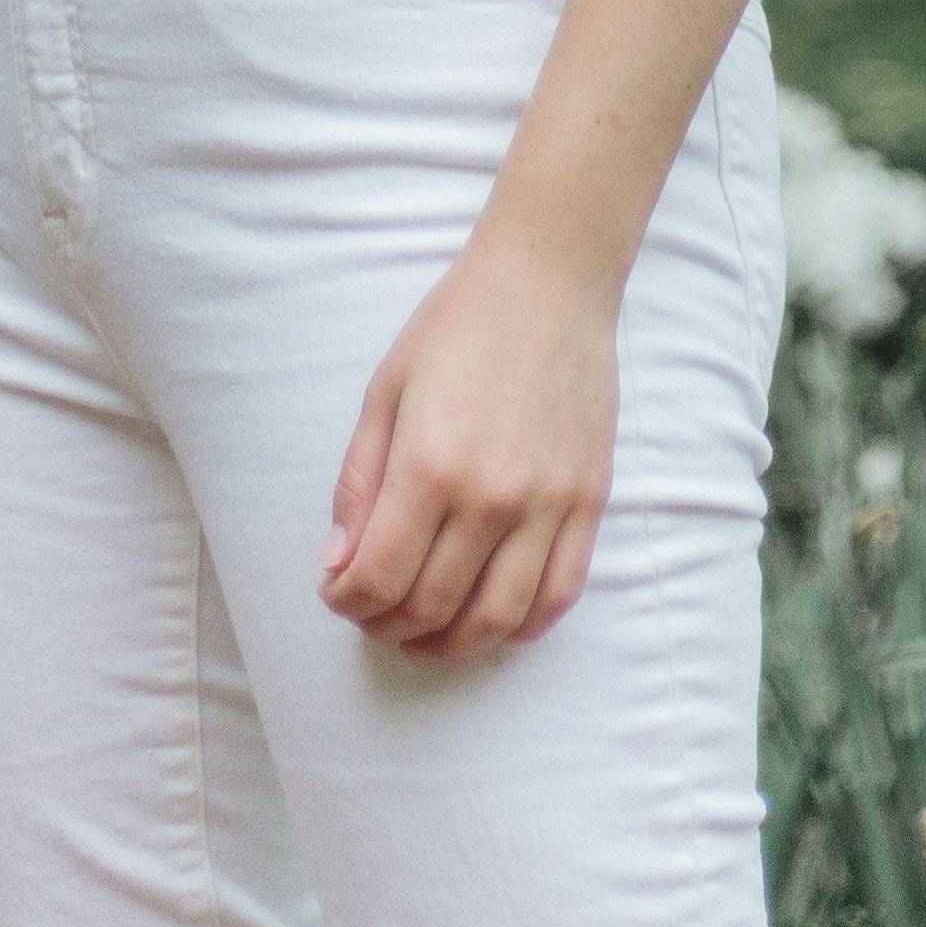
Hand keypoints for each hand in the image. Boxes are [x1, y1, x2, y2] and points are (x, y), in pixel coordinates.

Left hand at [318, 228, 619, 662]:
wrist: (548, 281)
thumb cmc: (457, 325)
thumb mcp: (385, 392)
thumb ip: (359, 483)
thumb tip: (339, 564)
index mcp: (430, 466)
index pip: (378, 577)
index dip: (347, 601)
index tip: (337, 594)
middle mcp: (491, 498)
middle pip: (432, 607)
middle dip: (388, 625)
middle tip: (373, 613)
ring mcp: (548, 505)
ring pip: (497, 619)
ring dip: (451, 645)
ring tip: (423, 636)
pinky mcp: (588, 502)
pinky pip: (559, 595)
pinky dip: (522, 626)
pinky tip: (492, 620)